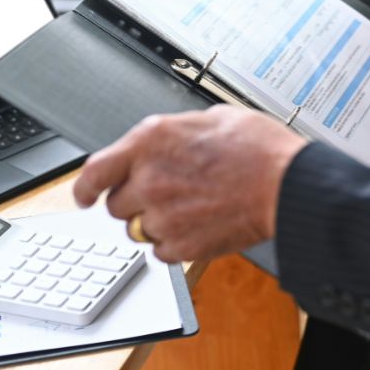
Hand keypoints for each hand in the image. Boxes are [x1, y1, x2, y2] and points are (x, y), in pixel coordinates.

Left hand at [72, 106, 307, 262]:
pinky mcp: (181, 244)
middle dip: (135, 202)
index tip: (83, 196)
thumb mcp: (213, 118)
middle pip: (116, 206)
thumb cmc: (259, 148)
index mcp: (151, 140)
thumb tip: (168, 142)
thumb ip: (176, 133)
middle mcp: (149, 178)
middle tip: (164, 195)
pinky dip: (176, 243)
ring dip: (156, 222)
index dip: (83, 189)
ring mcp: (163, 214)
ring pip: (139, 230)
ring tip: (190, 209)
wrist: (286, 183)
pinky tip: (200, 225)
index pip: (94, 171)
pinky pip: (161, 251)